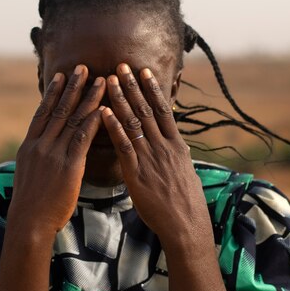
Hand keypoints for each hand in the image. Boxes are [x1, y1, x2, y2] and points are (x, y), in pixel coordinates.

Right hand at [9, 64, 105, 235]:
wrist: (29, 222)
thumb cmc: (30, 204)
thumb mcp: (29, 174)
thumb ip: (38, 157)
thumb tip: (43, 148)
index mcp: (29, 146)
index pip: (42, 112)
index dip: (53, 92)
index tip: (62, 76)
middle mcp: (39, 144)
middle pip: (58, 109)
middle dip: (73, 87)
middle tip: (83, 67)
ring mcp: (53, 153)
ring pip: (72, 119)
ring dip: (88, 98)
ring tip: (100, 81)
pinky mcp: (68, 165)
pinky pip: (82, 138)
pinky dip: (93, 121)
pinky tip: (104, 109)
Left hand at [101, 63, 210, 245]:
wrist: (186, 225)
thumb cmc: (184, 202)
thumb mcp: (184, 172)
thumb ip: (173, 154)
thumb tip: (170, 143)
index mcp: (176, 145)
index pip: (163, 110)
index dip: (152, 89)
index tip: (143, 72)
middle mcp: (164, 146)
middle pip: (146, 110)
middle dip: (133, 86)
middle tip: (121, 65)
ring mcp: (151, 157)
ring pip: (134, 122)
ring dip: (120, 99)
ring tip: (108, 80)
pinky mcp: (137, 172)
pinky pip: (124, 145)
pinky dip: (114, 127)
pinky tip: (104, 112)